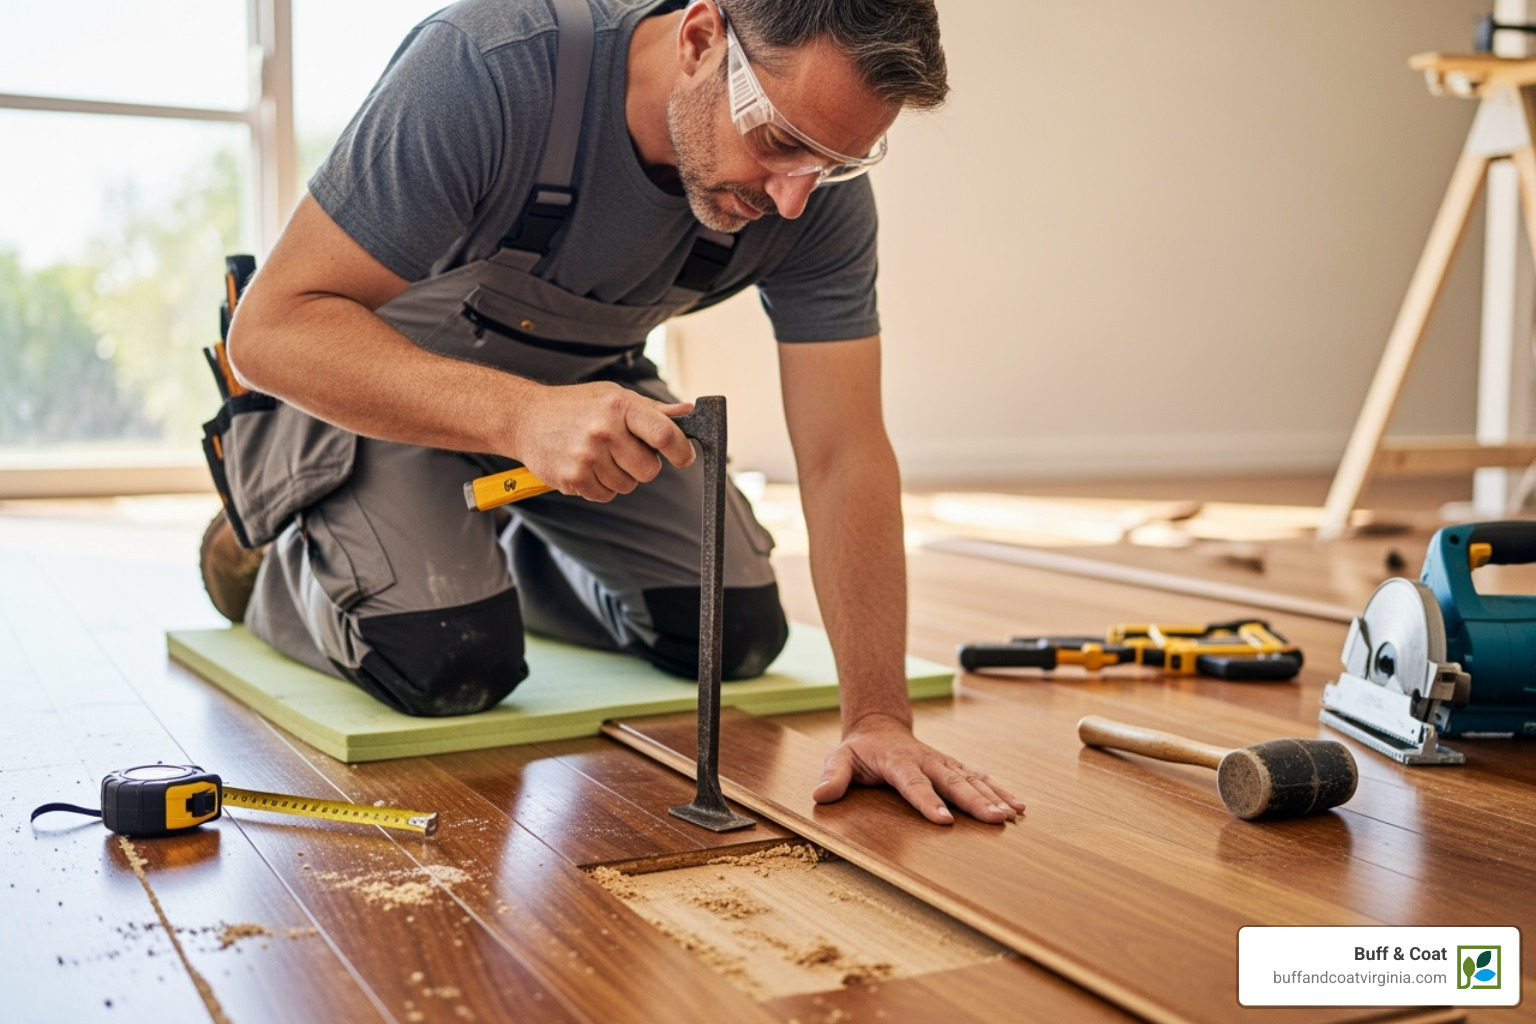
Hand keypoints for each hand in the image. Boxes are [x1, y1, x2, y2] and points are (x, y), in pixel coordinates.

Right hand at [513, 382, 694, 500]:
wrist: (525, 418)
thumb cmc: (575, 406)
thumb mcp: (614, 396)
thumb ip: (652, 409)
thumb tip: (688, 412)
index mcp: (620, 406)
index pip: (664, 434)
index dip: (681, 451)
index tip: (684, 457)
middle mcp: (604, 431)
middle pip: (649, 470)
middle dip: (644, 465)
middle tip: (625, 451)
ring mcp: (587, 457)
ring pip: (628, 486)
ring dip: (620, 476)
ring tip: (599, 455)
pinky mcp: (573, 478)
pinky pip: (605, 495)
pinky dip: (600, 486)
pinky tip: (585, 465)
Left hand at [812, 713, 1025, 824]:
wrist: (880, 728)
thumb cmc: (860, 751)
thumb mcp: (839, 759)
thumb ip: (832, 776)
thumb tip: (820, 795)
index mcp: (899, 761)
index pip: (914, 784)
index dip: (928, 801)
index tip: (944, 820)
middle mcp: (927, 761)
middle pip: (953, 782)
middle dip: (975, 801)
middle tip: (995, 818)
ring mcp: (943, 763)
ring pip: (972, 779)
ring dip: (993, 796)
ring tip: (1012, 814)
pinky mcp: (954, 767)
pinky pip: (980, 778)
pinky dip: (1000, 790)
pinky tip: (1018, 805)